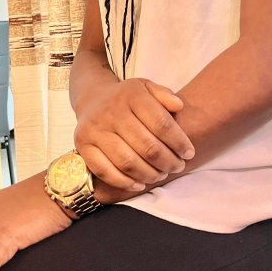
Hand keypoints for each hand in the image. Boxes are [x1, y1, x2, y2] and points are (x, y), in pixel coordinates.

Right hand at [75, 77, 194, 190]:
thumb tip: (179, 104)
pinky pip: (104, 171)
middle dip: (167, 161)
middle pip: (146, 145)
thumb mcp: (146, 87)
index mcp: (131, 94)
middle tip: (178, 167)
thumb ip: (164, 94)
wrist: (92, 99)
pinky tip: (140, 183)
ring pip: (127, 161)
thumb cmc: (127, 98)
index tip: (188, 152)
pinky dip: (124, 182)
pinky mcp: (82, 145)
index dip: (178, 141)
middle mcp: (111, 111)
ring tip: (161, 175)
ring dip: (149, 174)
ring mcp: (95, 129)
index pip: (161, 123)